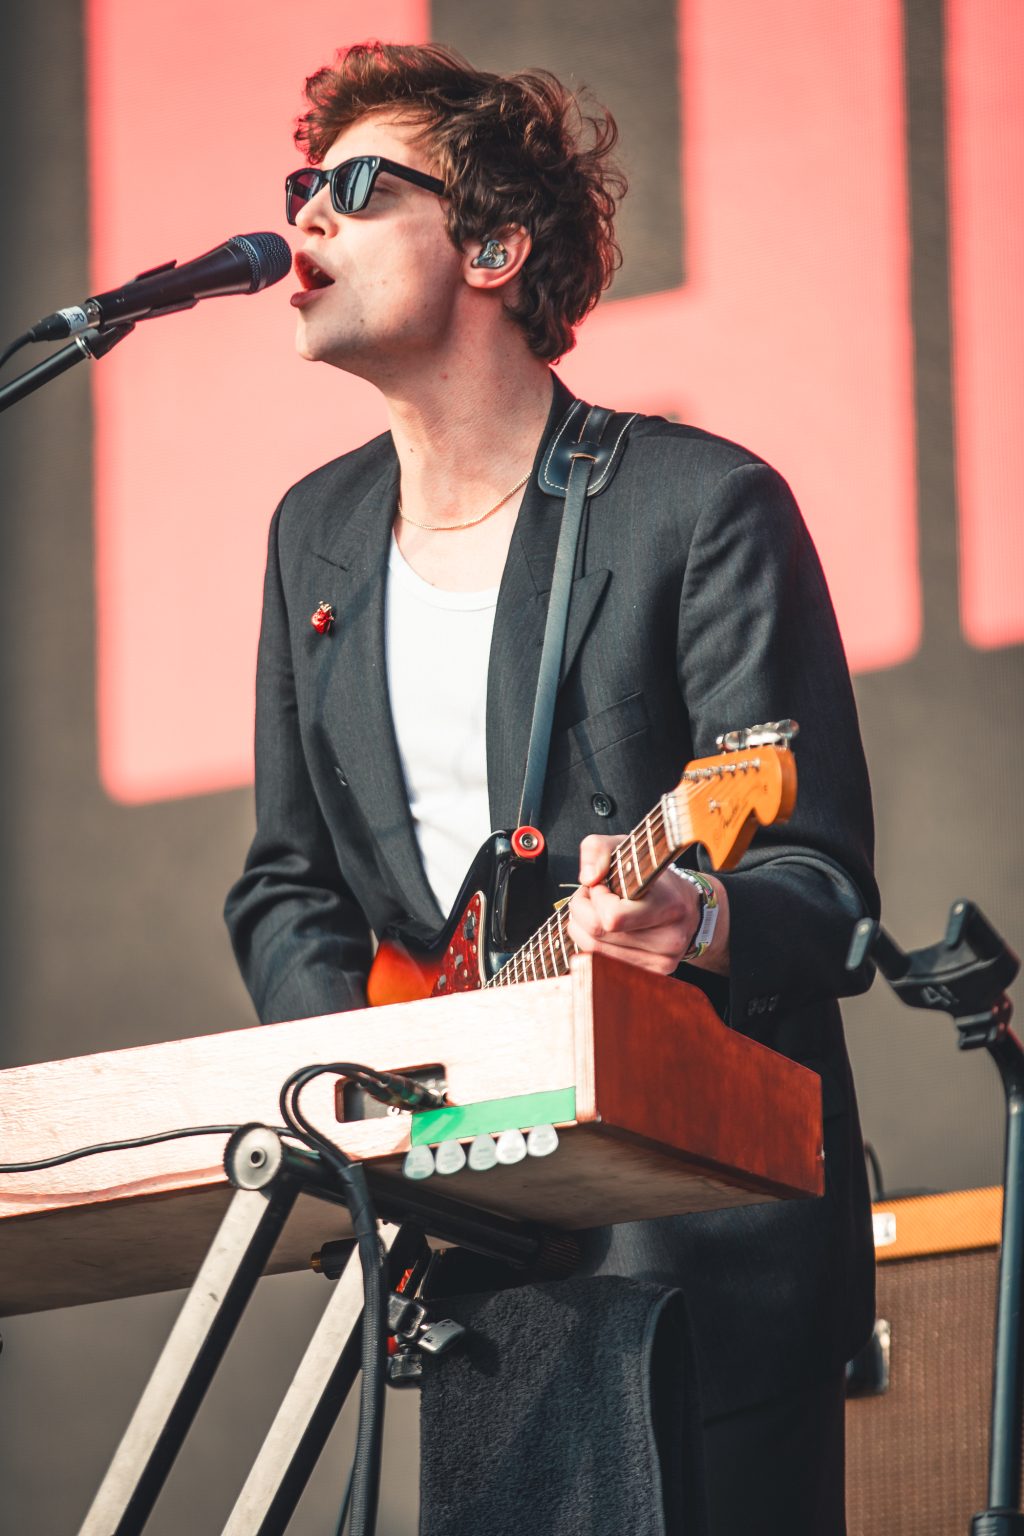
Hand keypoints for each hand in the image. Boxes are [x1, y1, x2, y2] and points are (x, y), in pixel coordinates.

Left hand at [567, 834, 729, 976]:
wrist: (688, 906)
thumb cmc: (653, 876)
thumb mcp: (627, 848)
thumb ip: (598, 849)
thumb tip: (587, 878)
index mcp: (669, 904)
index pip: (613, 916)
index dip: (596, 897)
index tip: (602, 885)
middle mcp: (670, 938)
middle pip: (598, 934)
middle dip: (582, 910)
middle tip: (591, 896)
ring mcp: (662, 961)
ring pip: (595, 951)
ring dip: (583, 927)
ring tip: (596, 911)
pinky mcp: (653, 974)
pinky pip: (603, 963)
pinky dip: (593, 943)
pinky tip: (604, 929)